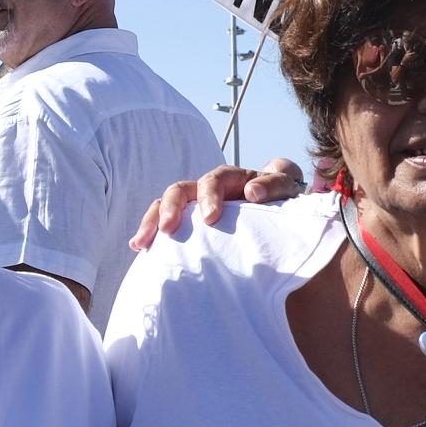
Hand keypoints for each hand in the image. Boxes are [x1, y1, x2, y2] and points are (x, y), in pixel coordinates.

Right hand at [130, 159, 308, 250]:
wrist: (279, 202)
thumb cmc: (281, 196)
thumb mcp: (284, 186)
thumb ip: (274, 185)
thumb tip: (251, 192)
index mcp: (232, 178)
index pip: (215, 179)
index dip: (210, 195)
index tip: (210, 217)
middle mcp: (208, 188)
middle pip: (182, 190)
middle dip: (173, 208)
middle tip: (169, 228)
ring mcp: (196, 204)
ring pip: (167, 205)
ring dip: (153, 221)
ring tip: (142, 242)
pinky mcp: (191, 221)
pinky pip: (166, 222)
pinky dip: (152, 232)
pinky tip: (141, 248)